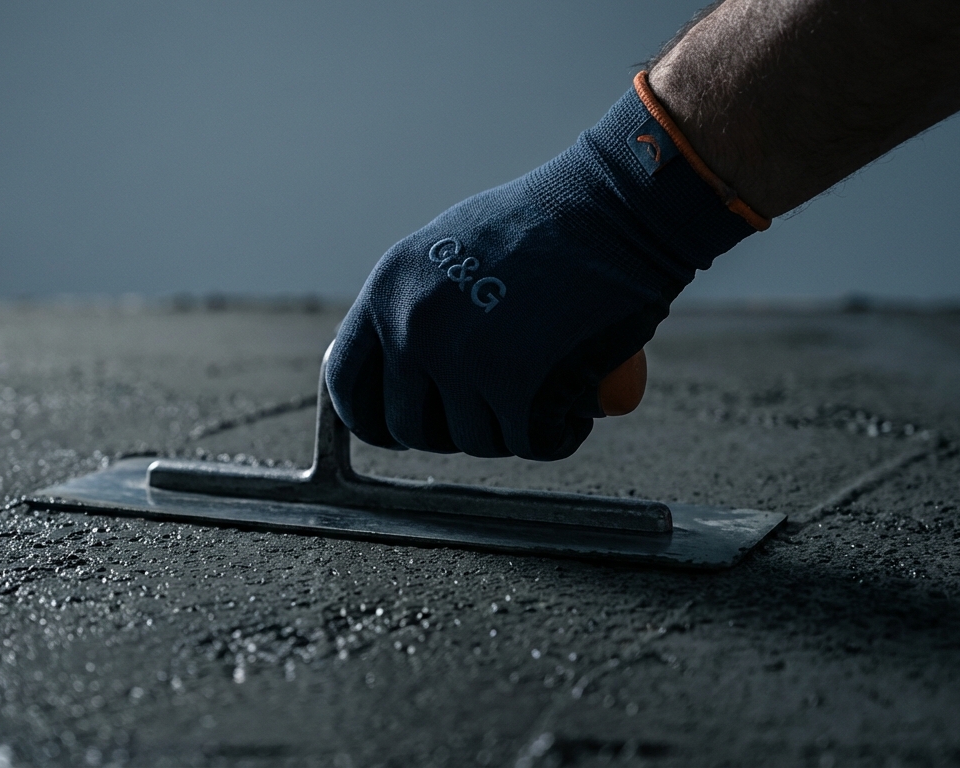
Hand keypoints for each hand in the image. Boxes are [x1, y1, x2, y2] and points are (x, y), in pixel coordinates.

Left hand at [326, 74, 760, 460]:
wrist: (614, 205)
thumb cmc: (546, 222)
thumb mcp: (449, 250)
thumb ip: (416, 304)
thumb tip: (399, 359)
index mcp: (388, 290)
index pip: (345, 382)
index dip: (371, 416)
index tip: (398, 426)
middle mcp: (410, 326)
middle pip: (406, 426)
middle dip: (449, 433)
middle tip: (489, 416)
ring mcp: (457, 357)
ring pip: (470, 440)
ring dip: (507, 436)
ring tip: (540, 403)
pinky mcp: (512, 381)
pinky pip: (524, 442)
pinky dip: (552, 440)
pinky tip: (570, 419)